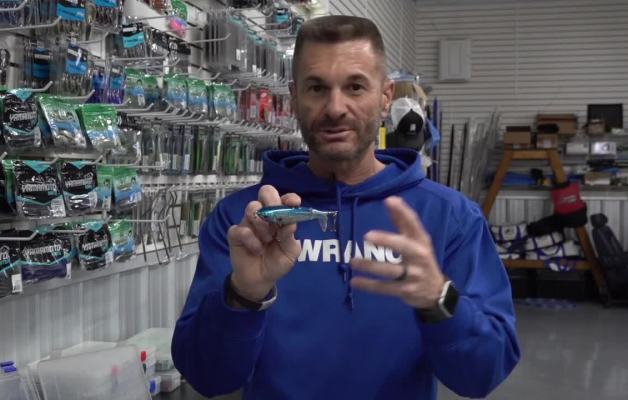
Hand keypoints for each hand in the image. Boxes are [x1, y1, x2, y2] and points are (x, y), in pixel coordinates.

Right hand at [227, 185, 301, 301]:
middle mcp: (265, 215)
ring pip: (252, 207)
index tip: (294, 203)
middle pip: (266, 193)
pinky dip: (251, 240)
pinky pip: (241, 229)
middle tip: (275, 217)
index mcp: (280, 217)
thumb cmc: (277, 262)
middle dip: (272, 201)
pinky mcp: (236, 234)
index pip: (284, 199)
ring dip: (262, 223)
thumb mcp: (290, 253)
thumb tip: (291, 224)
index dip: (289, 198)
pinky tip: (257, 250)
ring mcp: (249, 222)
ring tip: (267, 239)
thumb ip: (290, 238)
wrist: (260, 280)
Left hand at [350, 196, 445, 308]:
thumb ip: (402, 221)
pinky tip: (354, 282)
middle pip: (403, 247)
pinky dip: (368, 285)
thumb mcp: (416, 240)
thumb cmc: (420, 259)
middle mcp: (419, 256)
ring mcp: (413, 274)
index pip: (413, 224)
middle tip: (367, 236)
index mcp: (421, 241)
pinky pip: (385, 287)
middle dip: (386, 241)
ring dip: (370, 266)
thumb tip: (390, 199)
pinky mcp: (405, 290)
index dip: (402, 211)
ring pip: (390, 270)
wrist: (435, 290)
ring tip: (352, 262)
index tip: (389, 200)